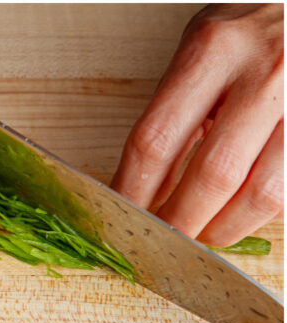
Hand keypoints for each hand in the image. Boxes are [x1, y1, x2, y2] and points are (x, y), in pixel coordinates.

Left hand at [111, 4, 282, 246]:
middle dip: (182, 219)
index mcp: (215, 49)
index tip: (122, 213)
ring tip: (206, 232)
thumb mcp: (207, 40)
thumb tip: (149, 178)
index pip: (156, 139)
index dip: (133, 189)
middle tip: (165, 237)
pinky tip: (243, 209)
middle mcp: (265, 72)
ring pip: (263, 192)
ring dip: (227, 226)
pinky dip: (263, 209)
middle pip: (212, 174)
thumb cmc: (255, 21)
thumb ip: (181, 102)